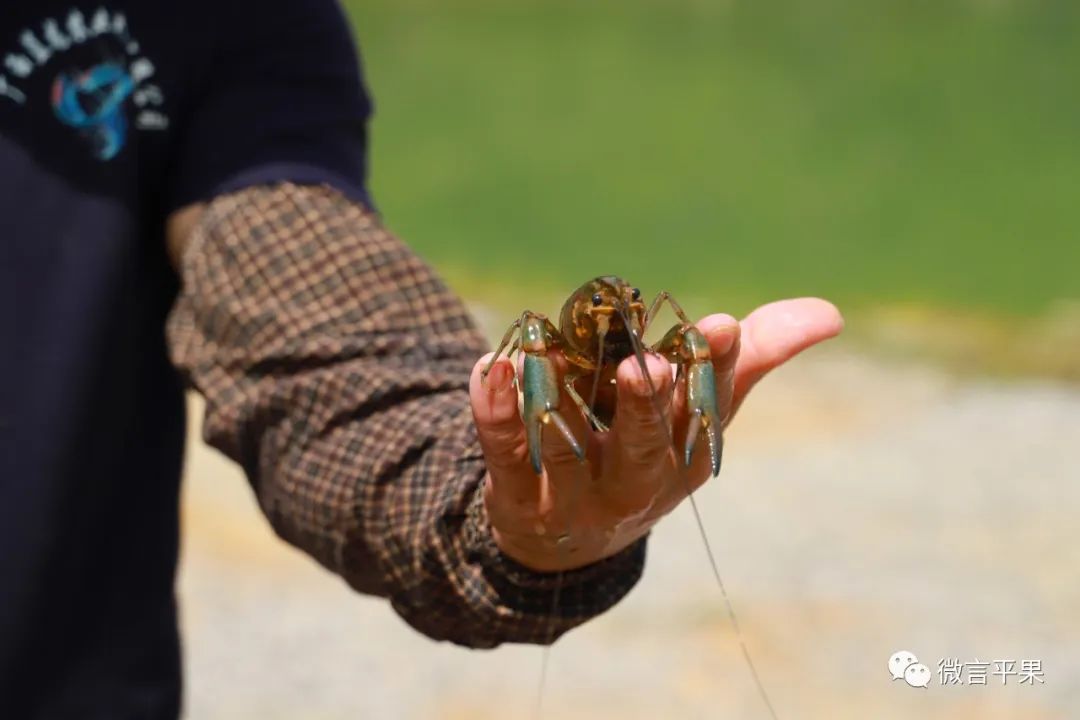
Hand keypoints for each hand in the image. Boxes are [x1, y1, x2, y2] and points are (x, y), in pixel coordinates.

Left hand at [468, 297, 843, 571]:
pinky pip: (506, 455)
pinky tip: (489, 369)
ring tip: (545, 356)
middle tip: (648, 367)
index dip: (713, 369)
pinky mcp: (517, 493)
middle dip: (646, 407)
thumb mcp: (699, 413)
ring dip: (556, 403)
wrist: (565, 535)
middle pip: (643, 446)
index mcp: (685, 455)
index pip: (706, 409)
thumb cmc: (643, 452)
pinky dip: (495, 413)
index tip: (719, 325)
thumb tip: (829, 314)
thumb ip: (749, 358)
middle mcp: (635, 480)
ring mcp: (574, 493)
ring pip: (567, 452)